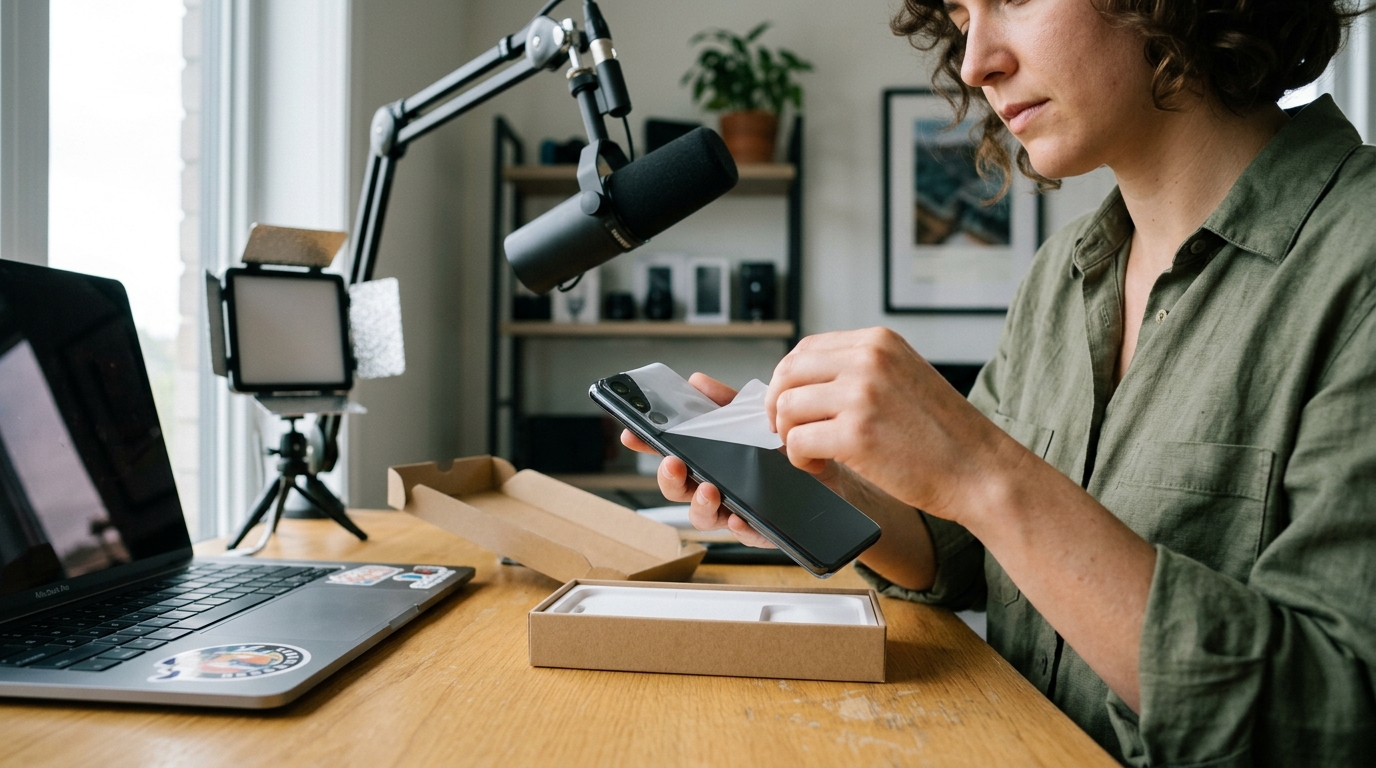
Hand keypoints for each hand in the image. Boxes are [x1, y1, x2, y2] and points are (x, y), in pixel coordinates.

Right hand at [619, 373, 776, 547]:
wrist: (829, 475)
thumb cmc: (783, 452)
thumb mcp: (753, 421)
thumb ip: (724, 403)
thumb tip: (697, 382)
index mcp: (707, 464)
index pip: (670, 456)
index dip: (648, 446)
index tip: (632, 434)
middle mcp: (715, 490)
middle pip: (678, 491)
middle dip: (669, 479)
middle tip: (673, 463)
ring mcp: (734, 512)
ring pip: (703, 518)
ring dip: (700, 504)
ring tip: (710, 489)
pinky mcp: (762, 531)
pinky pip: (746, 535)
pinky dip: (740, 527)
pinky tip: (741, 517)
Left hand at [766, 327, 1016, 523]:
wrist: (981, 470)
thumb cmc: (945, 435)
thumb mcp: (905, 378)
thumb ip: (861, 371)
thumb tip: (803, 385)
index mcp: (878, 342)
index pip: (806, 349)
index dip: (788, 380)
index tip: (790, 404)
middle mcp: (868, 360)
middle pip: (788, 374)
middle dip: (778, 407)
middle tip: (786, 432)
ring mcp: (861, 395)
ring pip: (788, 408)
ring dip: (788, 435)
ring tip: (811, 452)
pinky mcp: (856, 434)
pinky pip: (798, 441)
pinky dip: (800, 458)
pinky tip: (820, 466)